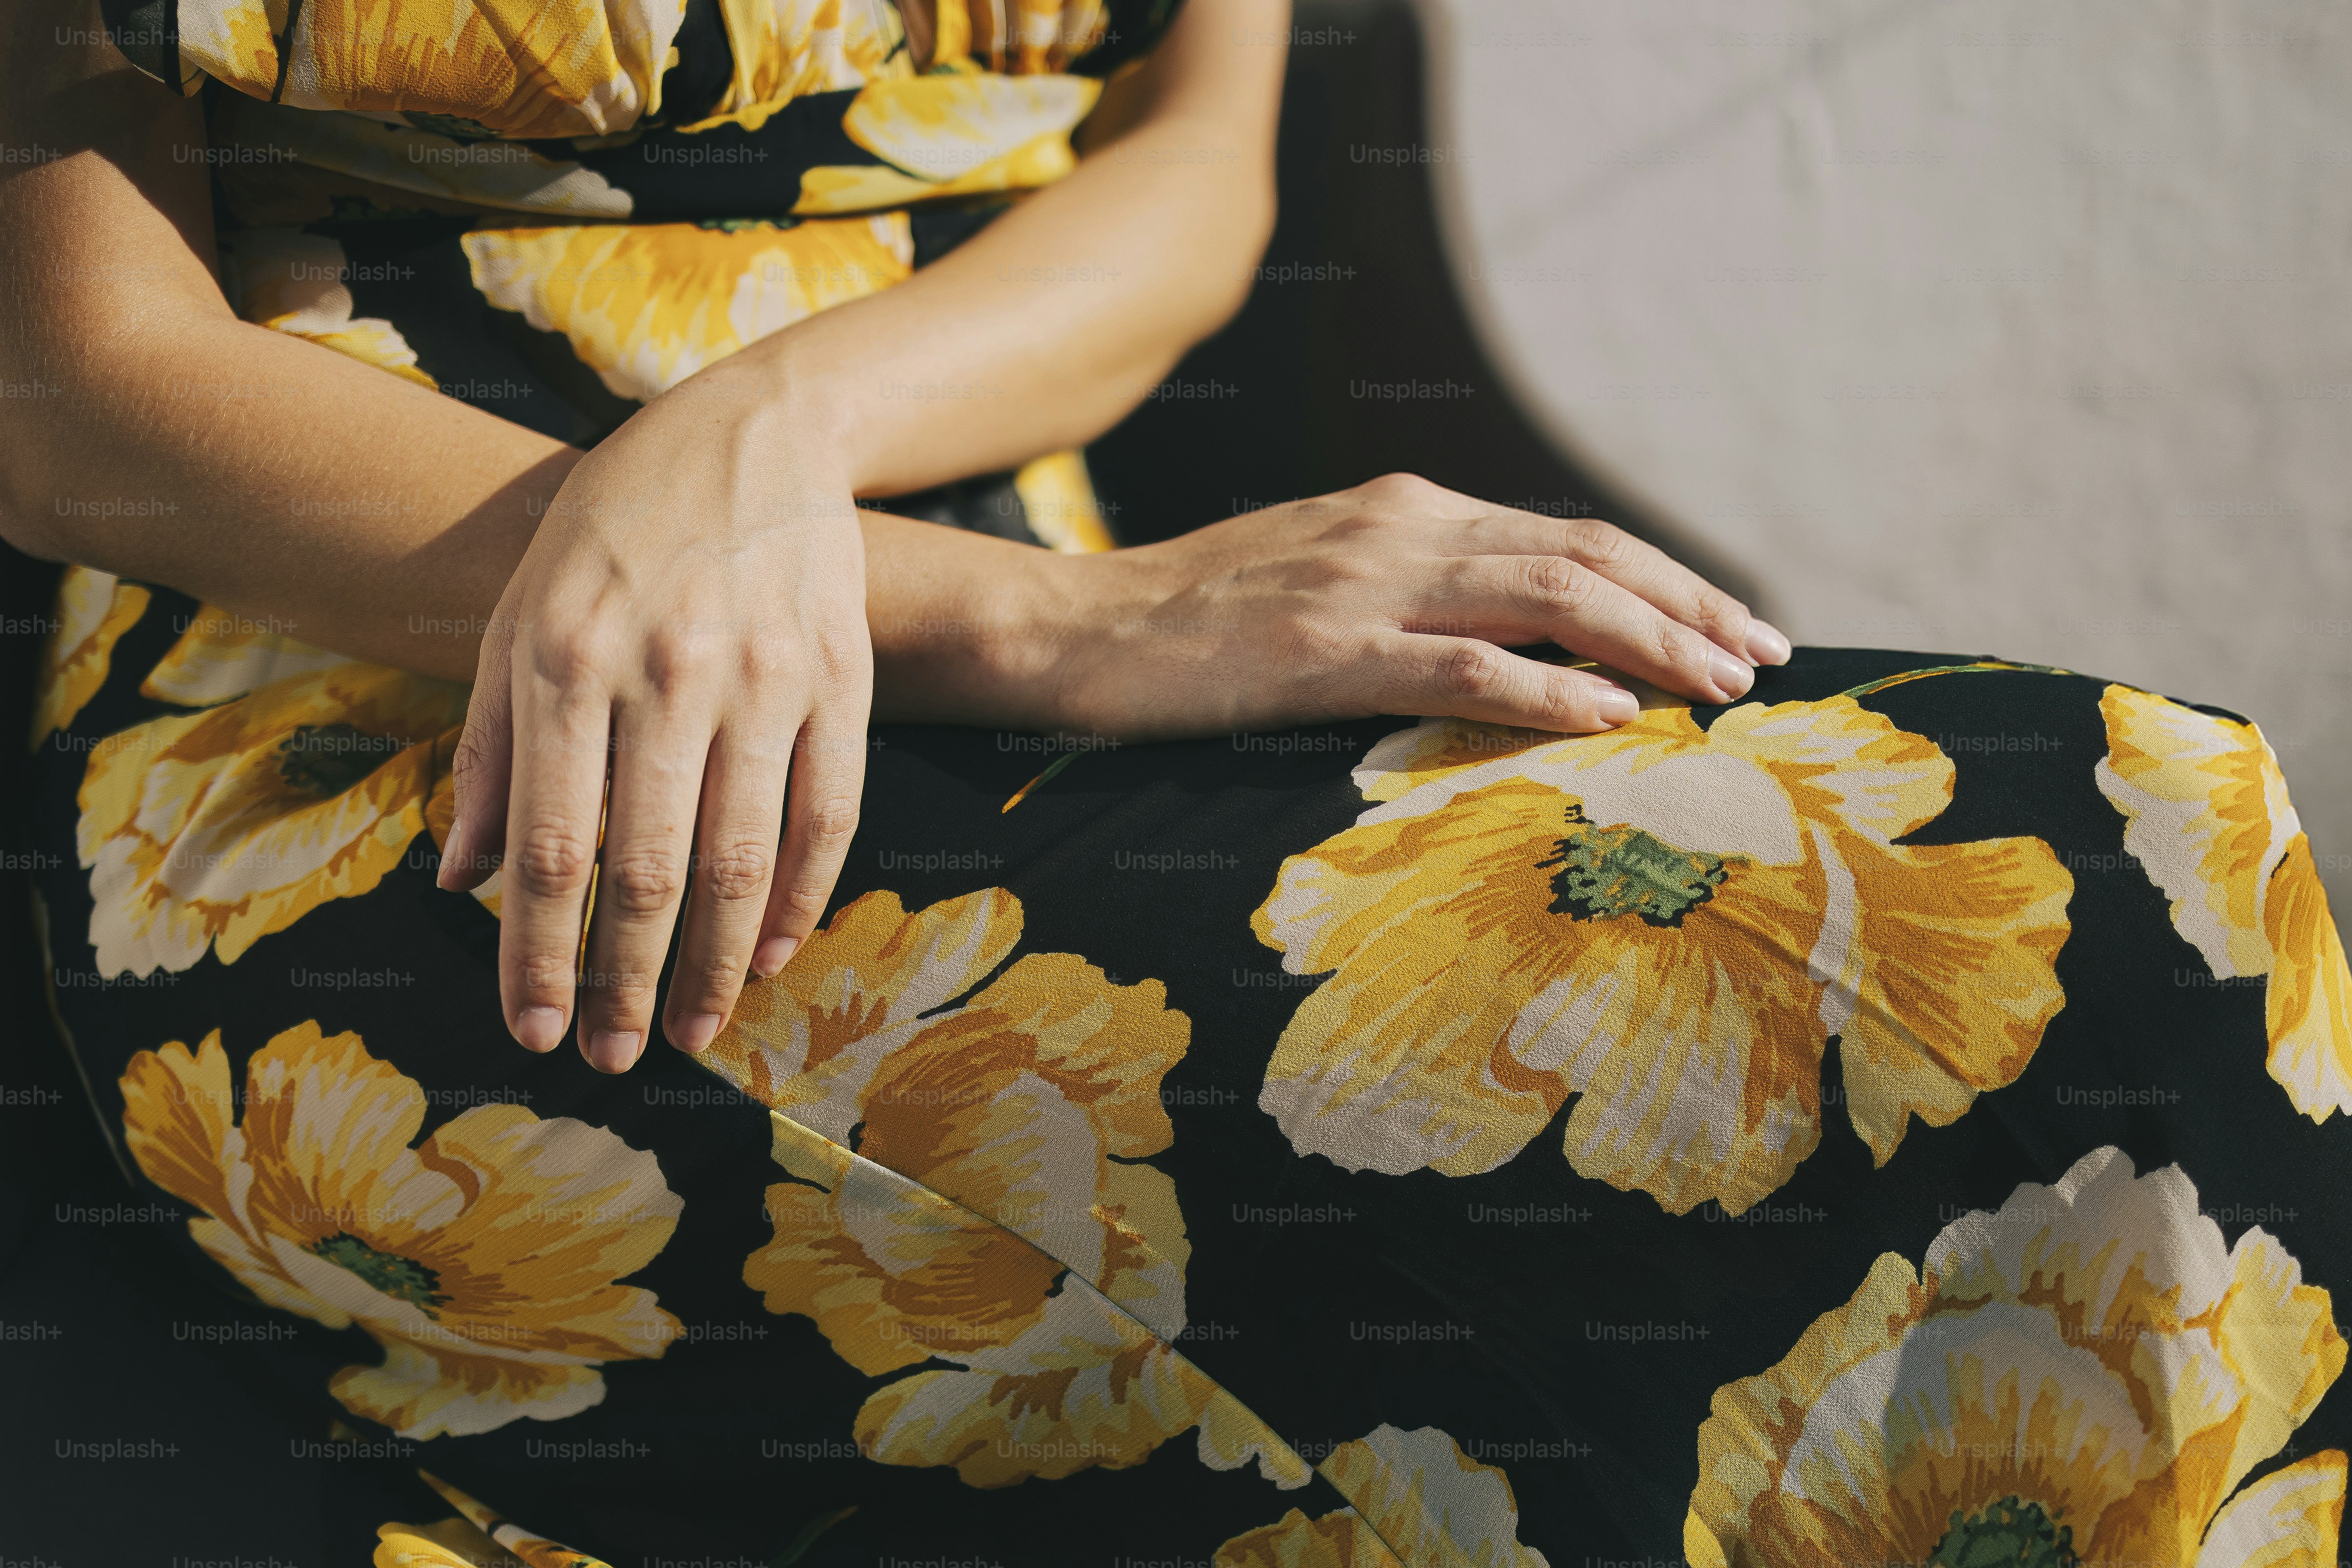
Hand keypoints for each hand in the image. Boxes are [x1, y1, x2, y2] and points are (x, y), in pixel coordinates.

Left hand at [437, 370, 872, 1071]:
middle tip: (610, 1055)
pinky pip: (828, 815)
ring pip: (742, 859)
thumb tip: (462, 882)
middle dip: (622, 982)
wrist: (753, 432)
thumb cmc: (613, 529)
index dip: (538, 954)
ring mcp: (764, 679)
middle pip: (647, 871)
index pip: (553, 847)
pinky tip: (776, 952)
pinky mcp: (840, 678)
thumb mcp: (516, 616)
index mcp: (566, 660)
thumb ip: (490, 751)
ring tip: (690, 1031)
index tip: (533, 1029)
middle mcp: (666, 675)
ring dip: (716, 965)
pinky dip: (803, 897)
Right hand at [1044, 473, 1787, 737]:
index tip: (1735, 625)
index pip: (1569, 535)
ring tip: (1720, 690)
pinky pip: (1462, 664)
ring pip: (1548, 598)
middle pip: (1585, 556)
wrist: (1074, 627)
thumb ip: (1413, 588)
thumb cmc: (1192, 622)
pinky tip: (1611, 720)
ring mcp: (1364, 585)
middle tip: (1765, 658)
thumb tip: (1512, 636)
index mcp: (1405, 507)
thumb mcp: (1319, 578)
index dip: (1667, 578)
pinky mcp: (1325, 652)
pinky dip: (1548, 690)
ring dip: (1650, 644)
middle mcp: (1401, 526)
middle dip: (1690, 606)